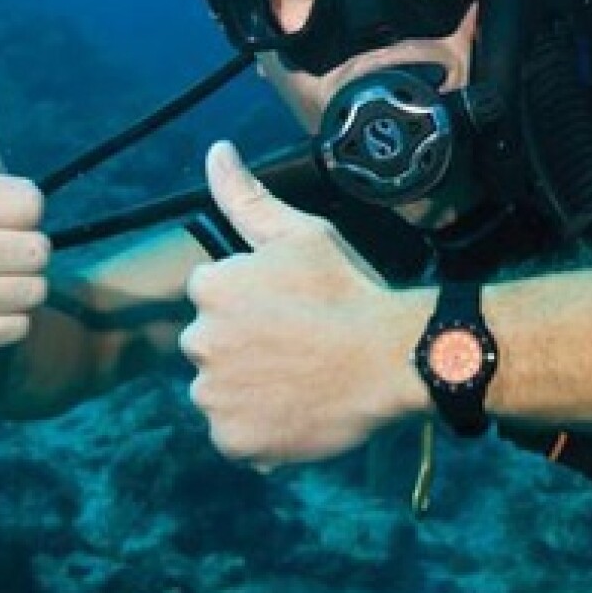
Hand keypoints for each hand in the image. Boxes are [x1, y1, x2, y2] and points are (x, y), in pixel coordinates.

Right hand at [0, 64, 50, 359]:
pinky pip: (14, 329)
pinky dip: (15, 322)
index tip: (7, 211)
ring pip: (30, 293)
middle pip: (36, 250)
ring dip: (29, 288)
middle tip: (8, 249)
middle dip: (35, 250)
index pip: (31, 203)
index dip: (30, 208)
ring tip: (1, 278)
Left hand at [180, 141, 429, 469]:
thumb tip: (215, 151)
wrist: (392, 358)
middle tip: (300, 348)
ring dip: (249, 392)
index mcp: (209, 287)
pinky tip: (296, 413)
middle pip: (213, 347)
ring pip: (222, 393)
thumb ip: (247, 197)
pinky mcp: (234, 441)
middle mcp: (198, 341)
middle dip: (245, 348)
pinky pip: (236, 438)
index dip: (255, 306)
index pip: (215, 299)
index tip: (292, 311)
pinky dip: (259, 433)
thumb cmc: (349, 290)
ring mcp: (214, 396)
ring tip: (301, 383)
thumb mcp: (301, 233)